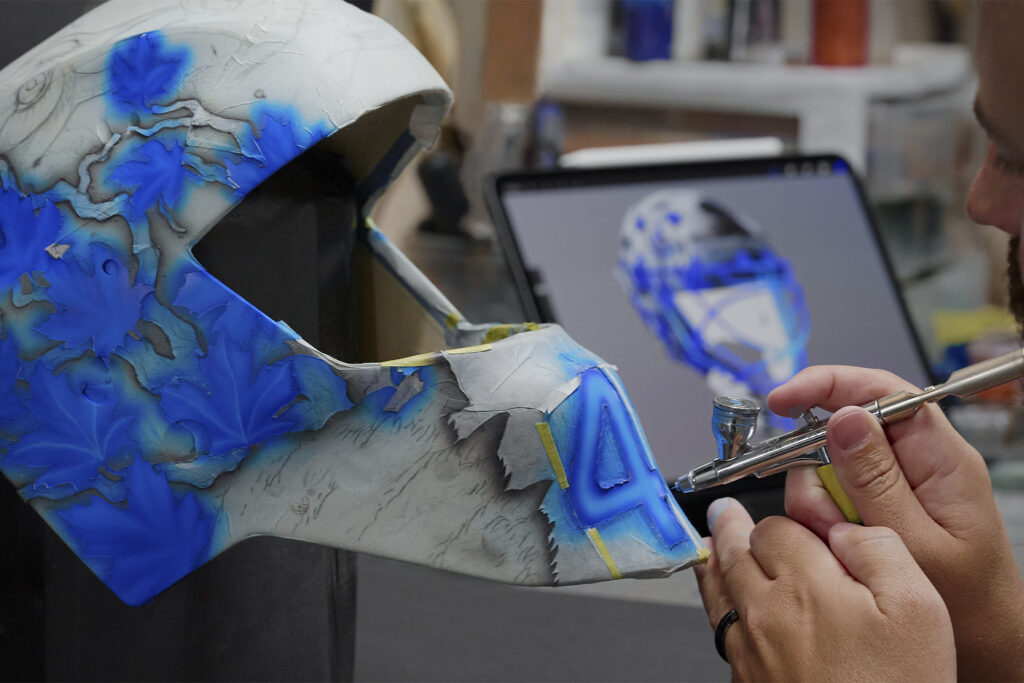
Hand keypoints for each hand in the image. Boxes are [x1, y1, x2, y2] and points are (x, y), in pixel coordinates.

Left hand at [694, 497, 954, 681]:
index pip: (773, 526)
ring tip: (711, 546)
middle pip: (733, 553)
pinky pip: (721, 630)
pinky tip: (727, 603)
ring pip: (718, 591)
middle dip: (730, 528)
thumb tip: (843, 526)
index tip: (789, 516)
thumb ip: (877, 549)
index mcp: (803, 584)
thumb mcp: (916, 607)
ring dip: (714, 562)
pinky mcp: (746, 680)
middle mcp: (764, 613)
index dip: (785, 518)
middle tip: (723, 512)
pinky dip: (719, 606)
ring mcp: (748, 650)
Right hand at [769, 365, 1023, 680]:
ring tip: (840, 540)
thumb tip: (844, 417)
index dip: (827, 385)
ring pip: (826, 466)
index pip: (881, 390)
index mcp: (941, 458)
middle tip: (824, 516)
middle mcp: (917, 462)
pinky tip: (838, 545)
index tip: (782, 402)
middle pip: (841, 430)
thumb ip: (876, 480)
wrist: (985, 647)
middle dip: (816, 469)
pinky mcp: (876, 505)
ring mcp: (893, 484)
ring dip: (818, 503)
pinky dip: (821, 519)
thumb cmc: (970, 603)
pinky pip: (828, 495)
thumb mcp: (916, 541)